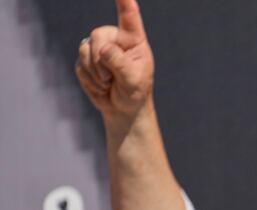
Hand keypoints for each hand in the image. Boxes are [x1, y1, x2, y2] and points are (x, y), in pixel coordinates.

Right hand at [75, 0, 153, 117]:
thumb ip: (120, 63)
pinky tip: (101, 87)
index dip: (124, 2)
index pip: (129, 16)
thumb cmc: (135, 92)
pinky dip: (90, 80)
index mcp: (134, 40)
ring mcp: (99, 48)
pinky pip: (80, 65)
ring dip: (96, 73)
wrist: (124, 109)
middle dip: (100, 58)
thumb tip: (103, 49)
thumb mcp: (133, 80)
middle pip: (98, 35)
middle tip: (110, 78)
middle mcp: (116, 39)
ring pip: (85, 50)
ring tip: (109, 83)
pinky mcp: (86, 60)